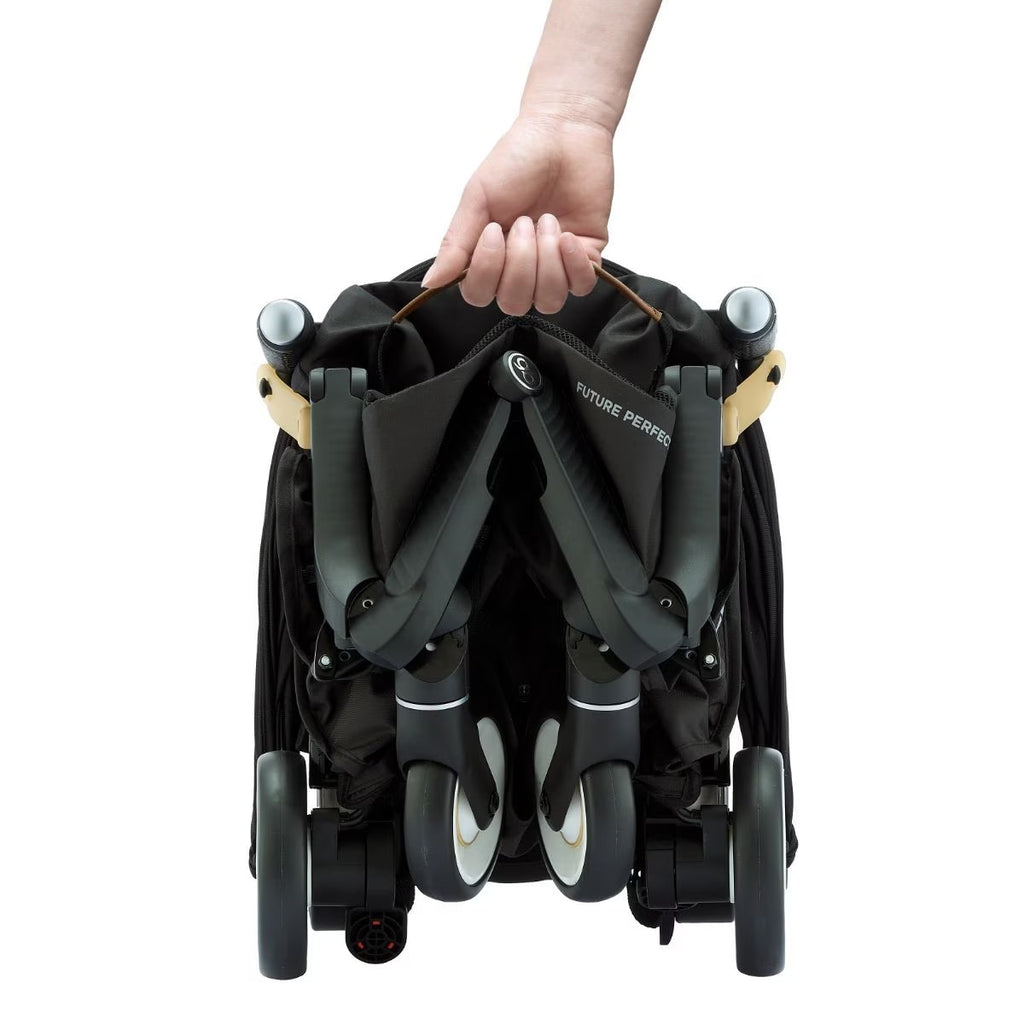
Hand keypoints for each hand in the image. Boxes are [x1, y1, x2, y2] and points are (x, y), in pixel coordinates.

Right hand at [420, 113, 613, 314]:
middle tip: (524, 220)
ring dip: (546, 262)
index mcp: (488, 255)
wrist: (563, 131)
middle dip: (519, 262)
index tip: (494, 231)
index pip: (479, 294)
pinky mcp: (586, 258)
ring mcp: (554, 266)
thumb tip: (432, 282)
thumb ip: (456, 244)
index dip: (487, 271)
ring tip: (547, 221)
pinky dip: (574, 263)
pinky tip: (569, 235)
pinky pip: (580, 286)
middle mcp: (519, 268)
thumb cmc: (517, 159)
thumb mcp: (478, 199)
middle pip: (514, 302)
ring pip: (548, 300)